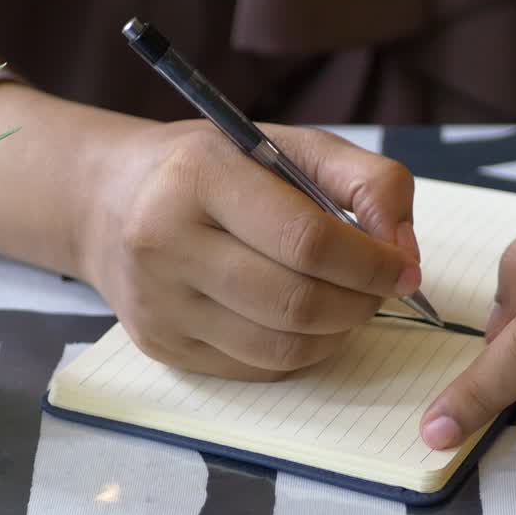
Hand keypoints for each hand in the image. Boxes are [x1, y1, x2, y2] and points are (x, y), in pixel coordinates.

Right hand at [81, 120, 420, 379]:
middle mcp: (165, 242)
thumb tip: (404, 252)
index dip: (372, 264)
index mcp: (199, 176)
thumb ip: (367, 182)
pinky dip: (302, 351)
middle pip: (296, 302)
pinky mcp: (161, 346)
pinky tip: (307, 321)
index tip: (405, 268)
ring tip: (349, 302)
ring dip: (338, 332)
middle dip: (361, 303)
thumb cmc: (215, 169)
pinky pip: (257, 369)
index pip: (307, 241)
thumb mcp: (290, 145)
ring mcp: (158, 302)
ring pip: (281, 348)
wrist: (110, 201)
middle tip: (383, 289)